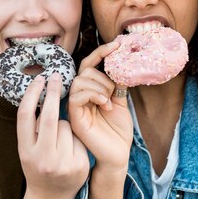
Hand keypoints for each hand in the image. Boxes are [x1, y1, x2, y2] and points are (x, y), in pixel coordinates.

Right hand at [17, 73, 89, 198]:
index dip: (32, 94)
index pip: (25, 116)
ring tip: (60, 141)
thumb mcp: (28, 149)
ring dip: (64, 125)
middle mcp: (42, 158)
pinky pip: (78, 138)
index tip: (39, 78)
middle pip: (48, 116)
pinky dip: (75, 138)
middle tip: (56, 77)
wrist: (51, 198)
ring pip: (66, 125)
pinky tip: (72, 150)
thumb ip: (32, 128)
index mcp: (25, 151)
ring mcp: (61, 163)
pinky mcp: (79, 166)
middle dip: (52, 92)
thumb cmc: (38, 165)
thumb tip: (41, 93)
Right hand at [68, 42, 132, 175]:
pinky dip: (94, 95)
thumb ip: (118, 82)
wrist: (118, 154)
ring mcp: (76, 106)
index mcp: (90, 91)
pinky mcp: (74, 116)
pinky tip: (106, 105)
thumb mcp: (121, 100)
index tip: (117, 44)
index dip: (101, 52)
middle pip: (85, 70)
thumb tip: (122, 60)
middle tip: (114, 91)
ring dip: (100, 86)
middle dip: (103, 76)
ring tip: (110, 101)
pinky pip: (77, 95)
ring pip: (81, 81)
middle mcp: (80, 97)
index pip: (89, 65)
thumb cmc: (118, 130)